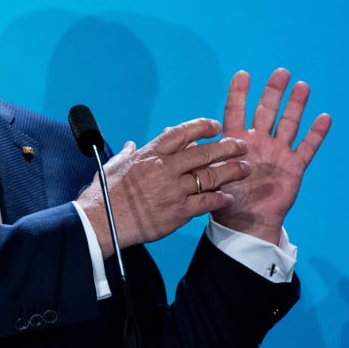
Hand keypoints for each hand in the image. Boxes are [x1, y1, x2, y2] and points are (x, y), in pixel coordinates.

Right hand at [77, 117, 250, 257]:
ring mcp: (174, 190)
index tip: (215, 126)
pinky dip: (219, 200)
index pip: (182, 133)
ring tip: (245, 168)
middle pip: (204, 153)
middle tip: (241, 145)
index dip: (202, 127)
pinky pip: (206, 203)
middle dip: (227, 148)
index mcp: (150, 154)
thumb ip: (127, 154)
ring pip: (210, 177)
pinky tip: (229, 198)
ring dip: (231, 172)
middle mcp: (165, 168)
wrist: (103, 221)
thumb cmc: (105, 195)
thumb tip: (131, 145)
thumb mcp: (113, 166)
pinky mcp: (178, 211)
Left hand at [212, 68, 330, 243]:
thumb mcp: (207, 174)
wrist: (245, 223)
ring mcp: (278, 152)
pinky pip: (307, 147)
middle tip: (280, 72)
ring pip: (288, 123)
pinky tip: (324, 117)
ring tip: (302, 86)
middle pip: (267, 111)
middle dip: (273, 92)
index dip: (239, 93)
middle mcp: (258, 142)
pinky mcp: (294, 166)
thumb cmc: (225, 199)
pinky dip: (316, 134)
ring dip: (296, 105)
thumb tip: (169, 131)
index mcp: (236, 141)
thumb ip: (196, 152)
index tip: (242, 74)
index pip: (236, 112)